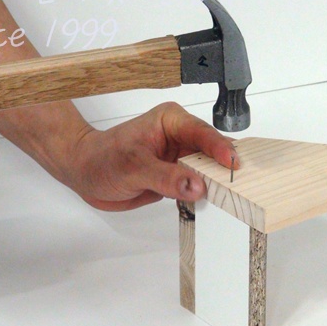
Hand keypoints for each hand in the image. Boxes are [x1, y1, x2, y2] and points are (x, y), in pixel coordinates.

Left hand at [64, 102, 237, 210]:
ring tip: (233, 197)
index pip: (202, 133)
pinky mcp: (178, 177)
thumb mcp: (133, 167)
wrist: (85, 173)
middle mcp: (181, 137)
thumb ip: (166, 177)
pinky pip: (197, 186)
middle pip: (212, 152)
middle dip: (225, 168)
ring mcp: (181, 158)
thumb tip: (197, 185)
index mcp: (171, 121)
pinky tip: (215, 204)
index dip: (220, 149)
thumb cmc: (102, 159)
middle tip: (241, 185)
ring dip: (217, 184)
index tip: (233, 165)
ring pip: (208, 171)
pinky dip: (205, 195)